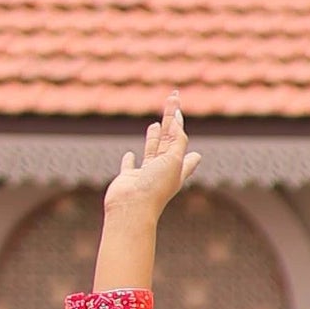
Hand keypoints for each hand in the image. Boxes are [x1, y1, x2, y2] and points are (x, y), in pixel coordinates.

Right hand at [103, 93, 199, 223]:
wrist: (132, 208)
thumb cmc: (155, 187)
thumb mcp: (174, 160)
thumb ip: (177, 139)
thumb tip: (177, 119)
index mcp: (176, 167)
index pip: (181, 141)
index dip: (180, 125)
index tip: (179, 111)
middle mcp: (162, 171)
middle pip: (168, 140)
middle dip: (170, 120)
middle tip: (172, 99)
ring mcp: (145, 175)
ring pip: (151, 151)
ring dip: (154, 138)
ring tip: (156, 125)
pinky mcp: (128, 179)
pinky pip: (129, 167)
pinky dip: (129, 160)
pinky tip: (129, 155)